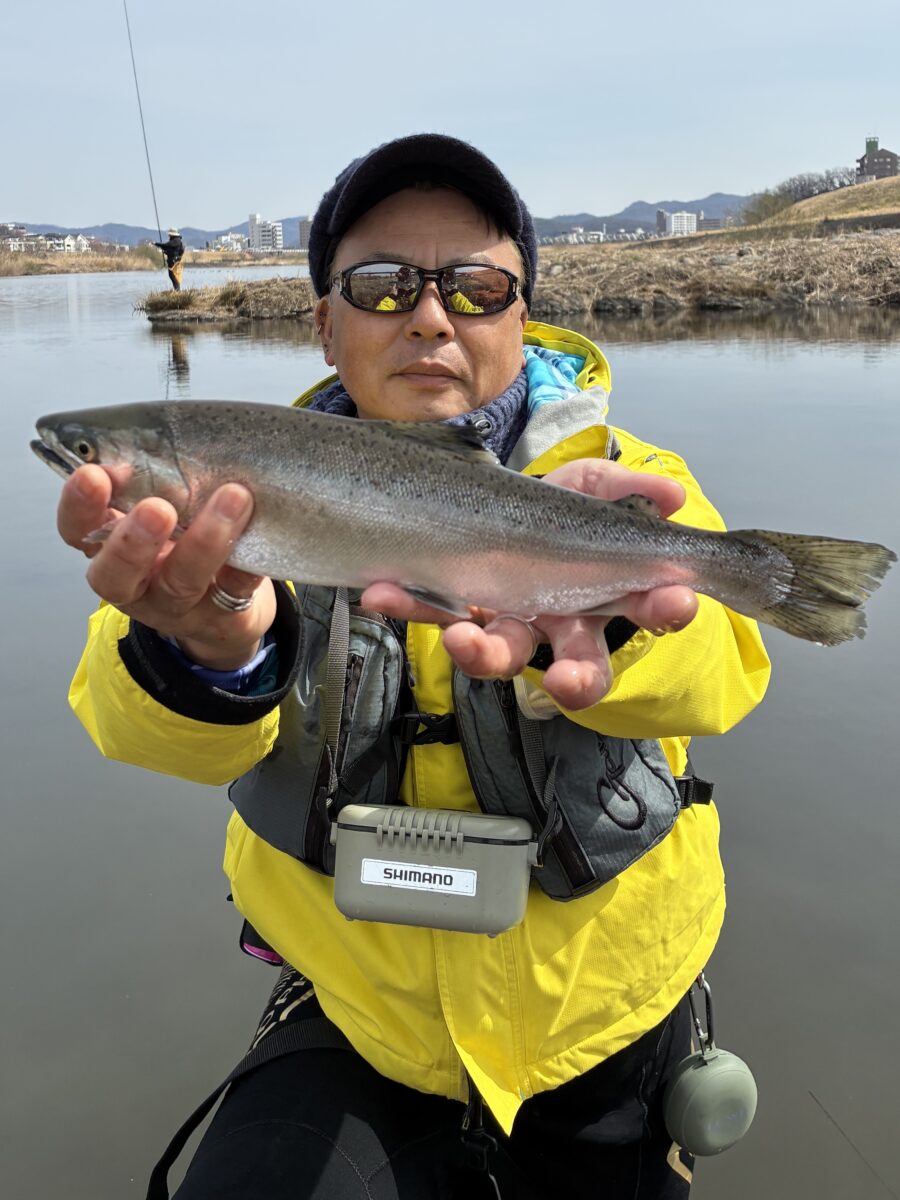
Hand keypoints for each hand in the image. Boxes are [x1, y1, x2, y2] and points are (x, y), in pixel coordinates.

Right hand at [58, 465, 275, 669]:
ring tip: (232, 498)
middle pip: (115, 575)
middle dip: (132, 541)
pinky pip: (235, 590)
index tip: (94, 474)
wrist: (230, 601)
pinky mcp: (222, 618)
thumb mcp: (166, 508)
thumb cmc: (188, 538)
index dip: (79, 506)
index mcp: (110, 549)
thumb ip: (157, 480)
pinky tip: (257, 531)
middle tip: (157, 508)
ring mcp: (178, 607)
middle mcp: (136, 584)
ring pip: (182, 582)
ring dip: (205, 541)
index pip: (78, 531)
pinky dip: (246, 563)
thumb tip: (165, 436)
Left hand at [361, 458, 697, 710]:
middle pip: (575, 667)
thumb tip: (672, 496)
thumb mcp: (594, 489)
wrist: (496, 504)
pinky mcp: (450, 604)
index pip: (645, 613)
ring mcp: (502, 619)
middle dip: (577, 678)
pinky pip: (429, 609)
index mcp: (603, 595)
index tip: (676, 601)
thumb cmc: (557, 508)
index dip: (663, 610)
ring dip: (481, 652)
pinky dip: (406, 601)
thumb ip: (627, 490)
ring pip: (499, 654)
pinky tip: (380, 591)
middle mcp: (555, 622)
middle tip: (571, 683)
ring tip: (462, 639)